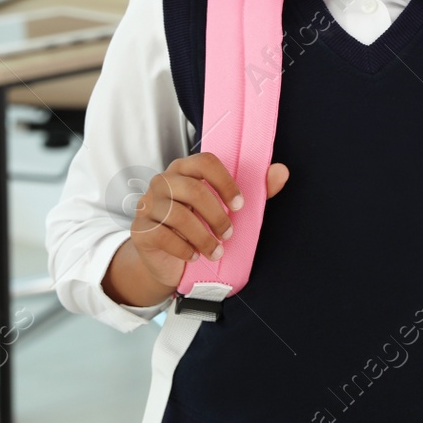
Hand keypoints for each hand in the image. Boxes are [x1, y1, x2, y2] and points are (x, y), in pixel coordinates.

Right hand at [130, 152, 289, 290]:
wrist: (165, 260)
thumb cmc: (198, 226)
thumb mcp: (226, 209)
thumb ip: (256, 191)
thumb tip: (281, 171)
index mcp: (185, 169)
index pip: (205, 162)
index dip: (225, 182)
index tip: (240, 205)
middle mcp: (163, 181)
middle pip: (193, 189)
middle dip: (217, 216)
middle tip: (229, 234)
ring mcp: (148, 204)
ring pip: (178, 215)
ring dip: (203, 237)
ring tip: (215, 251)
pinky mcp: (141, 229)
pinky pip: (163, 235)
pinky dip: (184, 249)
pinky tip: (194, 256)